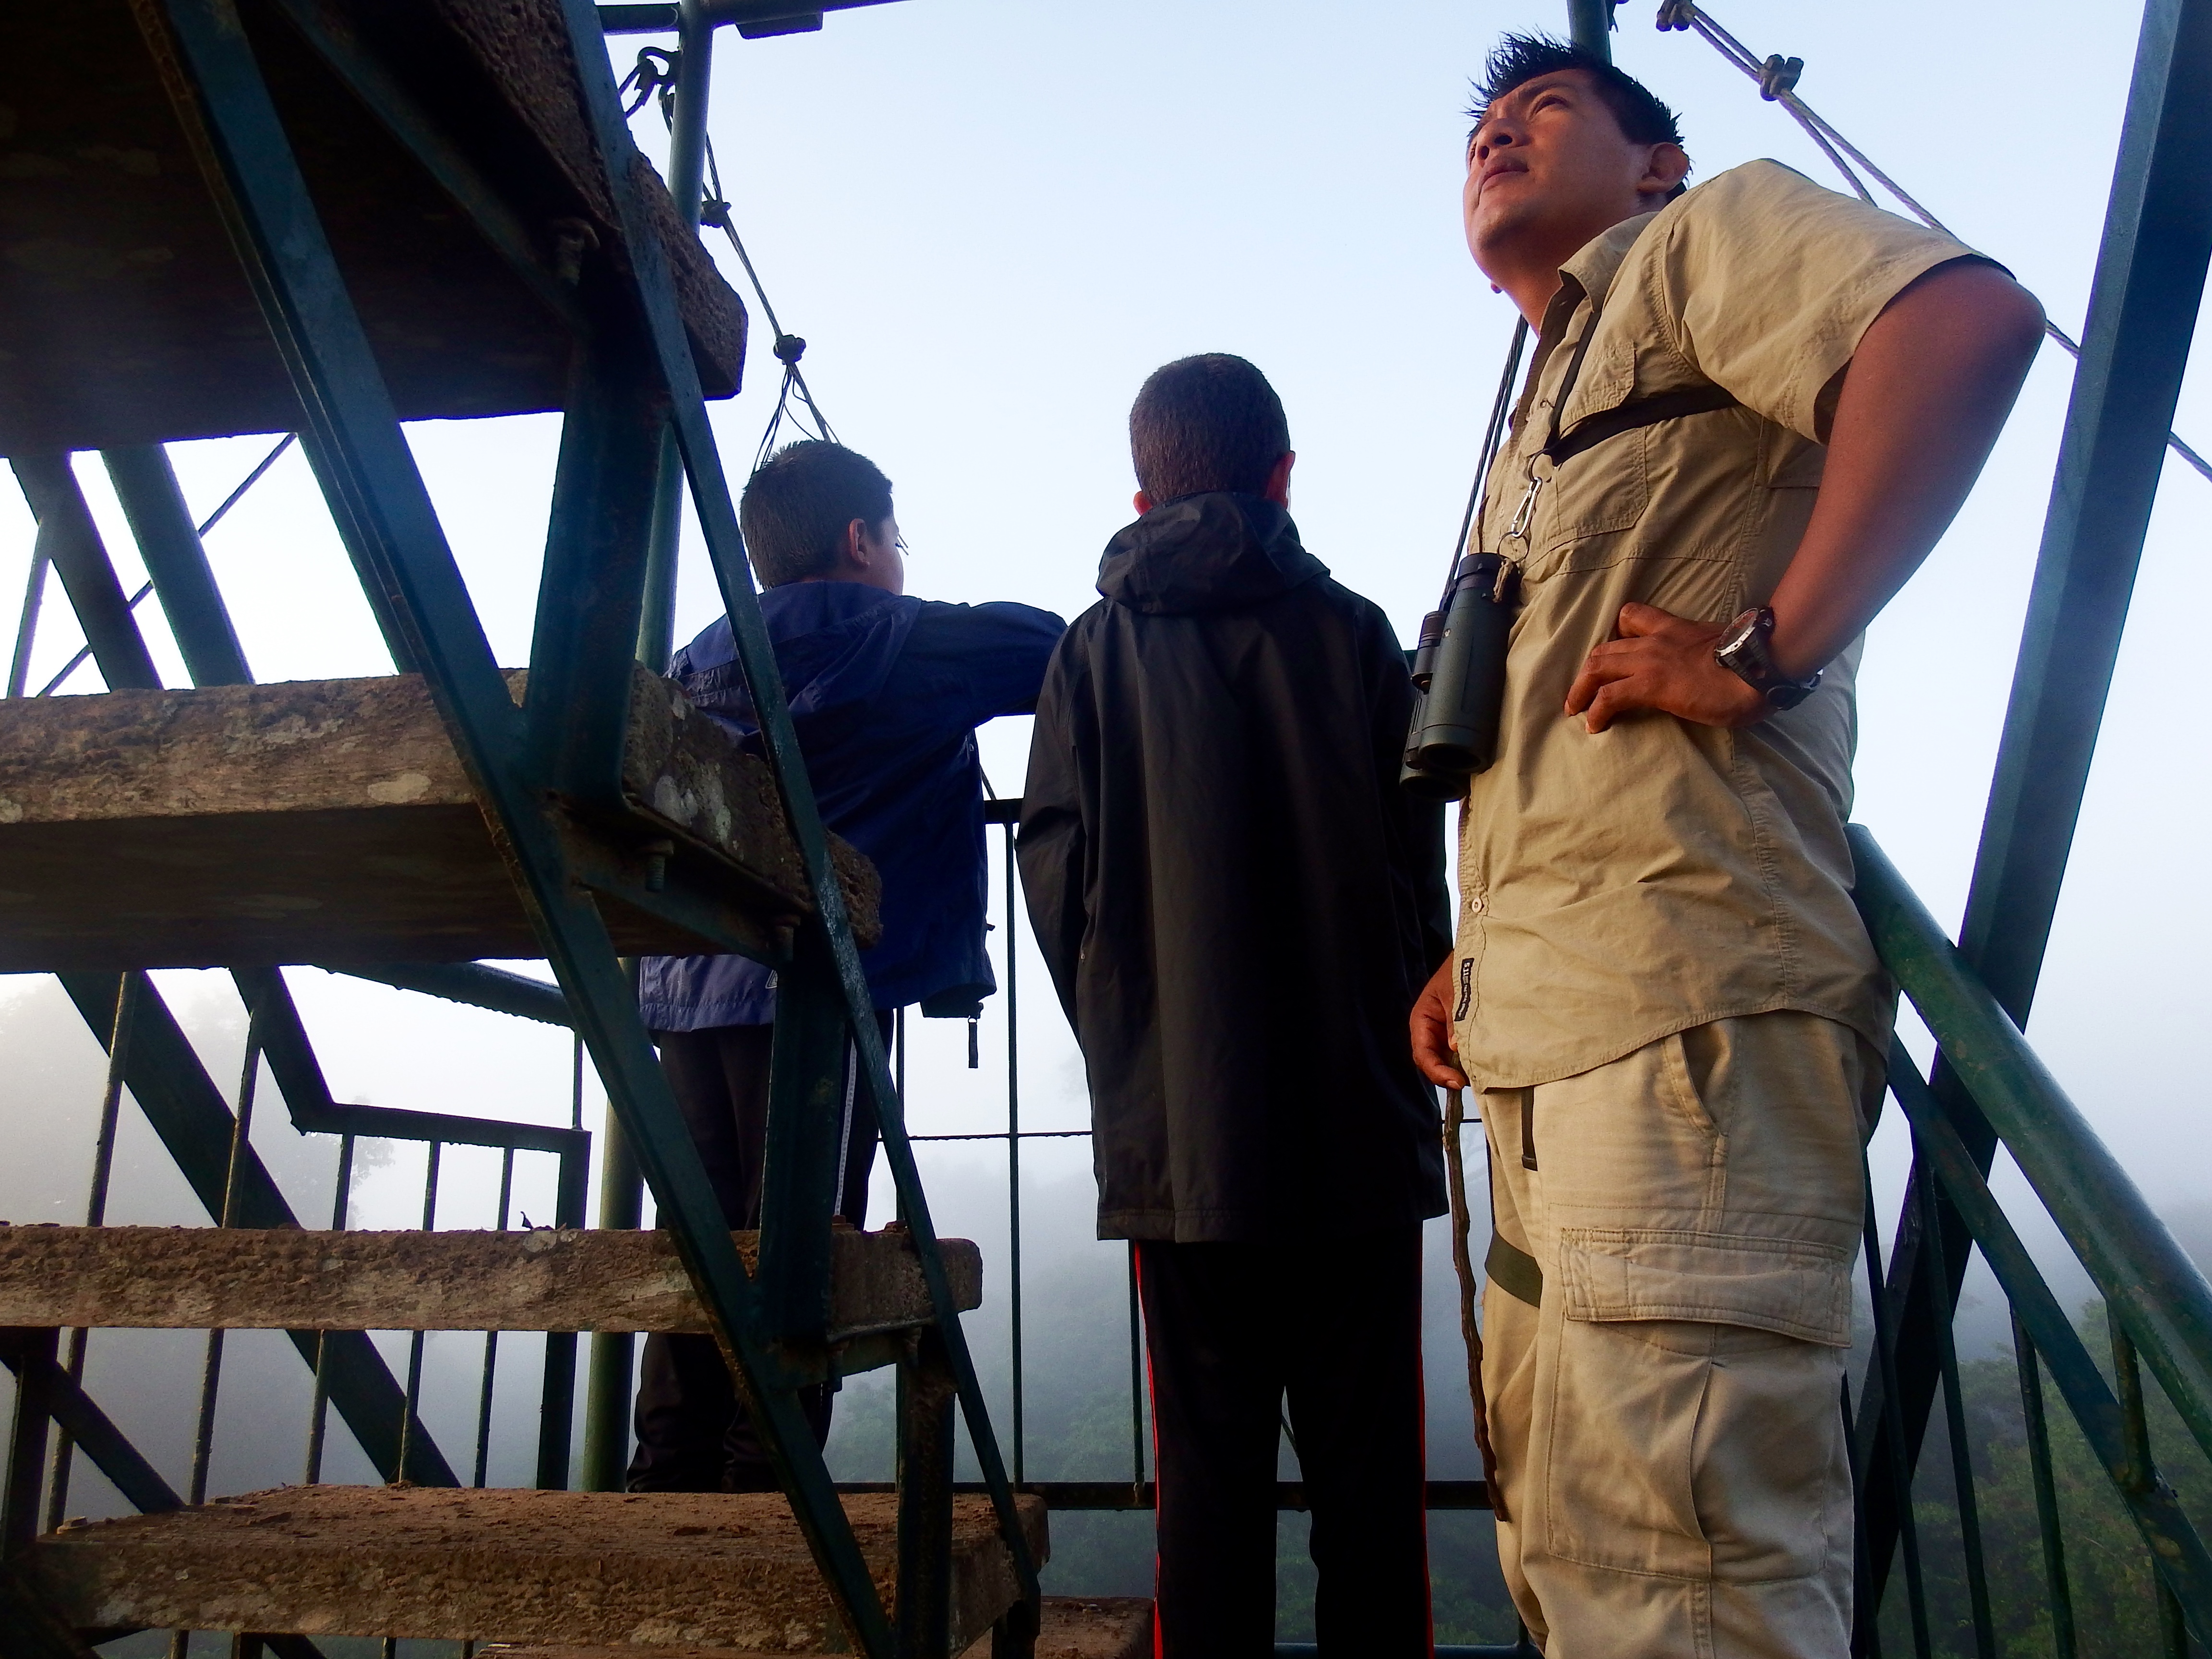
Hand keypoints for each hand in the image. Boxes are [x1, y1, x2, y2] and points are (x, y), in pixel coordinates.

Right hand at [1411, 956, 1468, 1088]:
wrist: (1479, 956)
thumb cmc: (1461, 969)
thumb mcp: (1457, 994)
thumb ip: (1455, 1021)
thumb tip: (1456, 1048)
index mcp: (1422, 1019)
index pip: (1423, 1053)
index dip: (1437, 1071)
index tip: (1456, 1082)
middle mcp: (1431, 1030)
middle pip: (1433, 1062)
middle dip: (1448, 1075)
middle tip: (1470, 1082)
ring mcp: (1445, 1034)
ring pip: (1447, 1062)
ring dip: (1459, 1071)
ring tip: (1478, 1076)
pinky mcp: (1460, 1035)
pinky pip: (1461, 1055)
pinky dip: (1469, 1062)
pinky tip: (1482, 1066)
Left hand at [1564, 602, 1767, 732]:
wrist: (1759, 666)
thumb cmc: (1750, 662)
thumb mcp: (1722, 647)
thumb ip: (1704, 652)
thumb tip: (1711, 668)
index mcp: (1674, 628)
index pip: (1633, 616)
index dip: (1616, 634)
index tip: (1612, 652)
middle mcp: (1655, 640)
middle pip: (1605, 648)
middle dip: (1588, 671)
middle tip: (1581, 691)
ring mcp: (1649, 661)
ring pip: (1598, 668)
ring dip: (1581, 689)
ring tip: (1576, 709)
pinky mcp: (1650, 685)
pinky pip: (1609, 697)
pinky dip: (1595, 711)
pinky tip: (1593, 725)